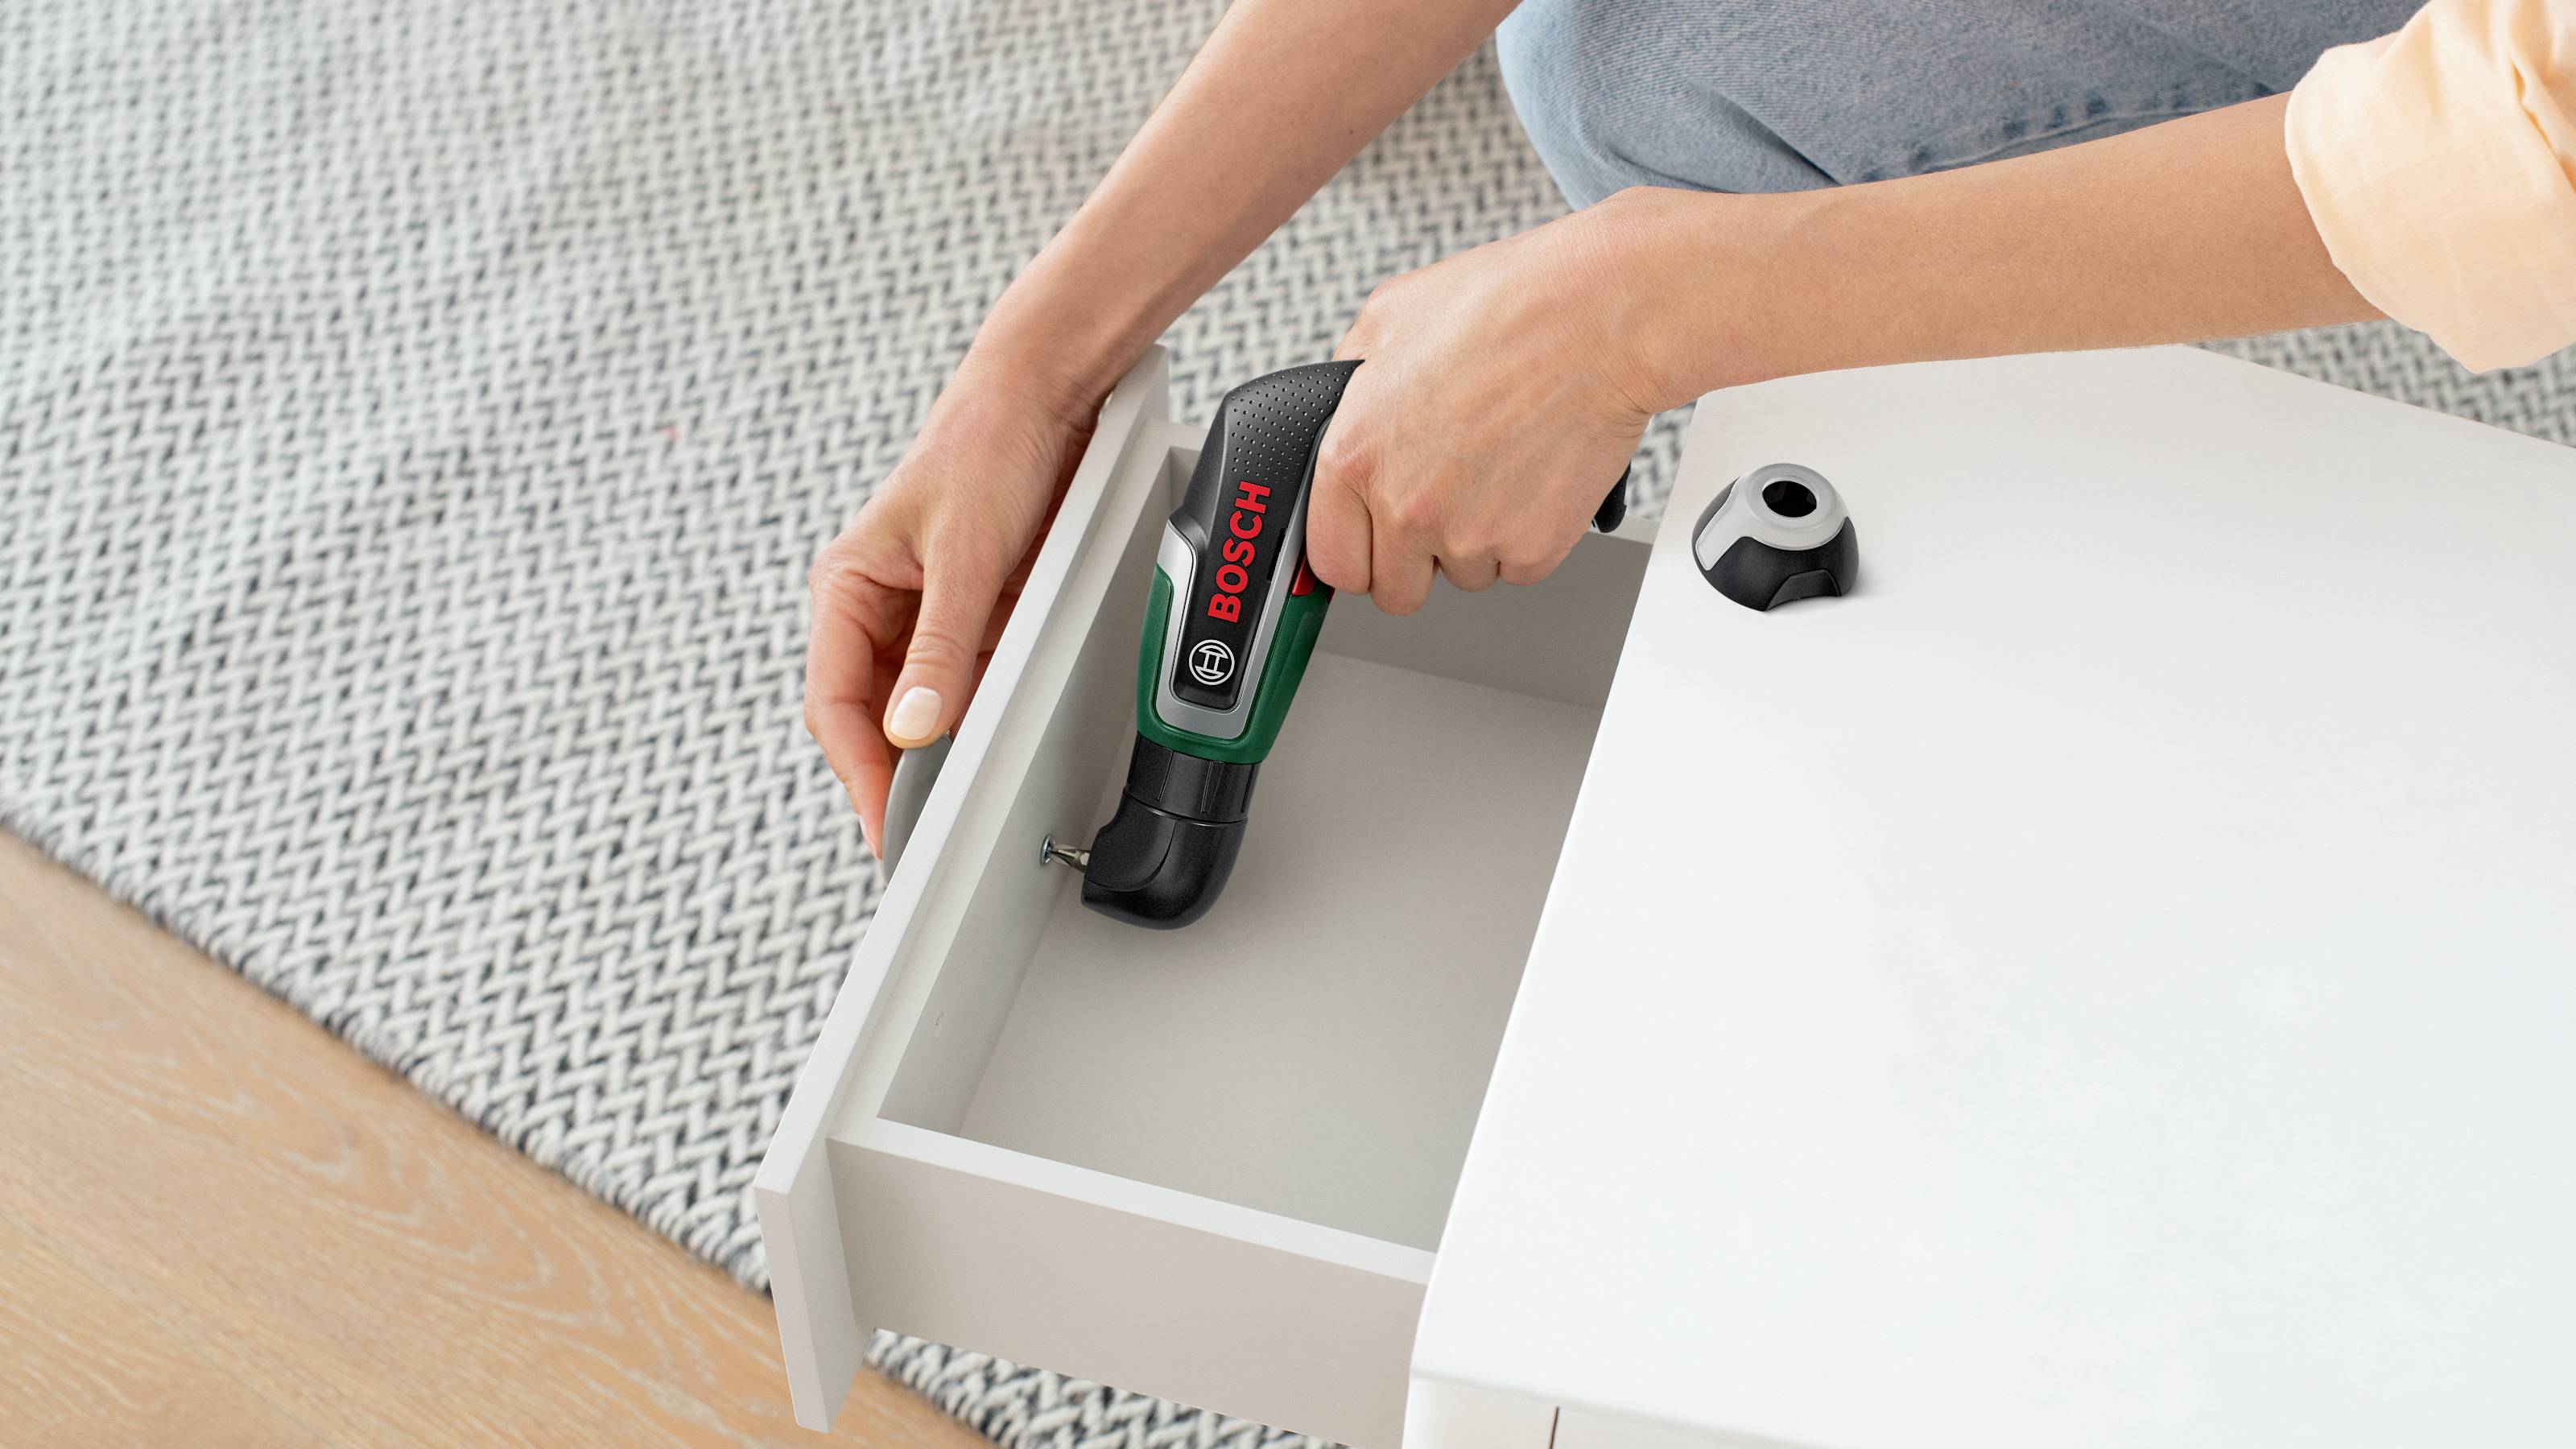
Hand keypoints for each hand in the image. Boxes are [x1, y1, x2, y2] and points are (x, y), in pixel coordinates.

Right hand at [805, 357, 1093, 855]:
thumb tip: (915, 729)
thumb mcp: (965, 558)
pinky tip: (992, 741)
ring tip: (954, 801)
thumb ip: (939, 648)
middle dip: (894, 773)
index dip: (860, 772)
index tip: (886, 823)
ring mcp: (926, 614)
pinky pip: (966, 681)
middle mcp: (877, 607)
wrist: (1042, 398)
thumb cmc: (985, 450)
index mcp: (848, 588)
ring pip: (919, 706)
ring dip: (937, 746)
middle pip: (871, 716)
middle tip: (921, 833)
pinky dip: (977, 713)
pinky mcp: (973, 613)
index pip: (835, 705)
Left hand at [1308, 193, 1676, 611]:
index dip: (1355, 551)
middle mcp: (1405, 506)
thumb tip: (1345, 408)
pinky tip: (1534, 477)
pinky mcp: (1533, 548)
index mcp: (1353, 456)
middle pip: (1394, 591)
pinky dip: (1529, 537)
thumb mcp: (1390, 318)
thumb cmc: (1506, 307)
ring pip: (1463, 576)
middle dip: (1414, 561)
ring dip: (1477, 540)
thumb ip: (1351, 383)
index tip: (1371, 546)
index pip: (1330, 559)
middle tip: (1443, 510)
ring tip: (1500, 468)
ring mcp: (1470, 535)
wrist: (1598, 320)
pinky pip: (1519, 569)